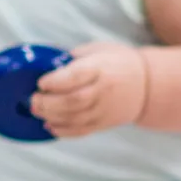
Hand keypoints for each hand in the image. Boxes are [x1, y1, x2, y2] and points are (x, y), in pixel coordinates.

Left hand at [31, 42, 149, 138]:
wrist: (148, 86)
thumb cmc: (117, 62)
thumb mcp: (98, 50)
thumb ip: (73, 57)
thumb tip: (47, 65)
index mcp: (101, 68)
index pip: (76, 77)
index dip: (55, 82)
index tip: (40, 82)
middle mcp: (104, 91)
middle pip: (73, 101)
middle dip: (48, 103)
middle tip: (32, 99)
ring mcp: (105, 110)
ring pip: (75, 118)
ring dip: (51, 117)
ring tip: (36, 111)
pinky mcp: (105, 123)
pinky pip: (82, 131)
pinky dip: (63, 131)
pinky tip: (49, 126)